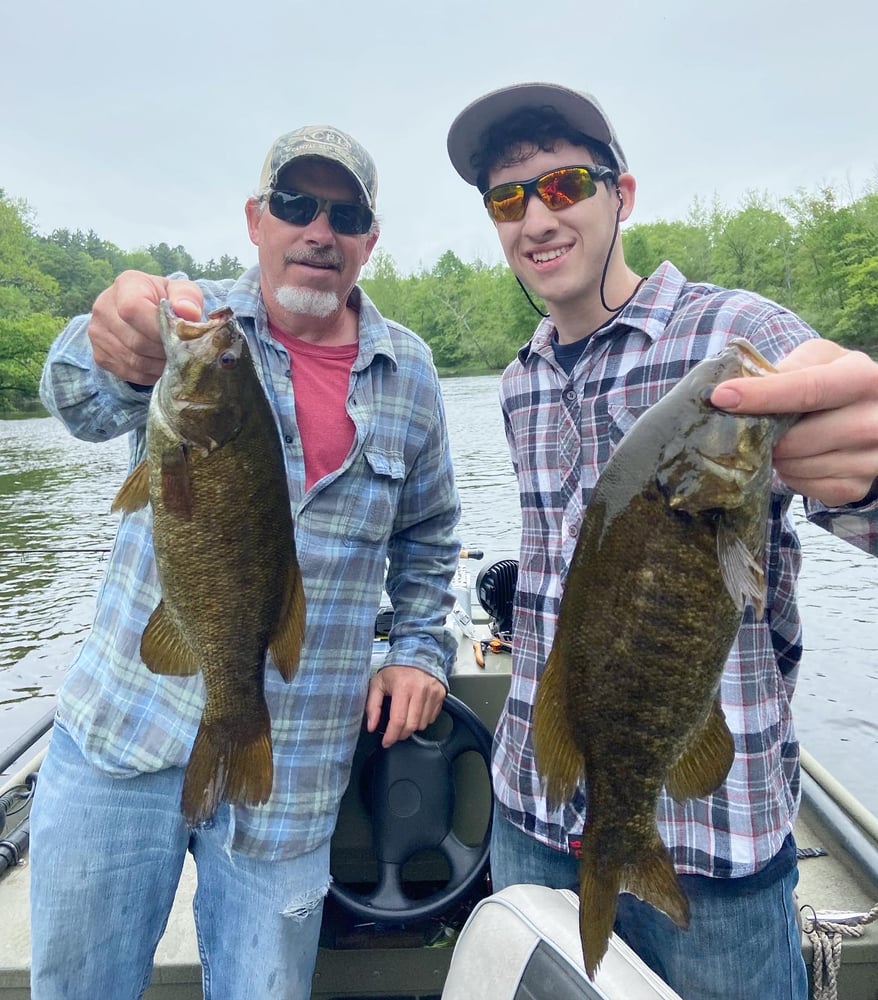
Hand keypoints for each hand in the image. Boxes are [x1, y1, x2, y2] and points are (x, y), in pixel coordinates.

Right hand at [88, 270, 204, 383]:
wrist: (145, 311)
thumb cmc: (168, 300)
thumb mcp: (182, 292)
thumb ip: (188, 298)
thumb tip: (188, 312)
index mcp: (126, 285)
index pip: (132, 309)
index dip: (157, 329)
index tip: (177, 336)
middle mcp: (104, 306)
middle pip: (136, 341)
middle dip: (164, 350)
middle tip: (182, 352)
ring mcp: (98, 332)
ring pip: (134, 361)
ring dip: (159, 365)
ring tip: (174, 359)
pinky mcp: (99, 355)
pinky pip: (128, 372)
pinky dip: (150, 374)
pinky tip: (160, 365)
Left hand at [364, 665, 446, 748]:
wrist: (417, 654)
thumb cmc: (396, 669)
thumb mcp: (378, 683)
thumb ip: (372, 705)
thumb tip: (372, 726)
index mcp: (403, 686)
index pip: (398, 720)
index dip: (391, 735)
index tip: (386, 742)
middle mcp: (420, 690)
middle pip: (412, 725)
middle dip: (401, 734)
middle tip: (394, 733)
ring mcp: (433, 692)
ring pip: (423, 724)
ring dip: (412, 727)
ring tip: (405, 718)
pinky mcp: (441, 694)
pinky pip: (432, 718)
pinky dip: (423, 720)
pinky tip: (415, 711)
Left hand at [711, 340, 877, 505]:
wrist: (866, 411)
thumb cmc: (830, 379)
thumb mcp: (815, 360)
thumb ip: (785, 368)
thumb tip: (738, 388)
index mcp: (864, 378)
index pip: (807, 389)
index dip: (761, 395)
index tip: (721, 397)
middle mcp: (877, 419)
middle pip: (800, 438)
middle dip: (766, 437)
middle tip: (752, 430)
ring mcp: (872, 458)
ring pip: (801, 466)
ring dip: (777, 457)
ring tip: (777, 442)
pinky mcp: (858, 487)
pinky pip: (808, 488)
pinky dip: (791, 476)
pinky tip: (794, 459)